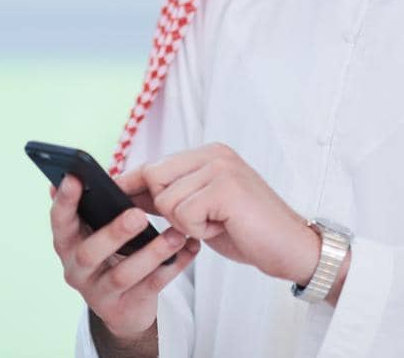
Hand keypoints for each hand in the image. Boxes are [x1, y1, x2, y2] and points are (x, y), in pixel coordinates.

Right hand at [48, 173, 201, 341]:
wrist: (123, 308)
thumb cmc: (109, 255)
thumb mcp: (95, 232)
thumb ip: (91, 207)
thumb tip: (80, 173)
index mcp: (67, 244)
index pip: (59, 221)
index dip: (64, 200)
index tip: (75, 177)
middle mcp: (77, 270)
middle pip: (90, 252)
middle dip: (114, 232)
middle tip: (138, 214)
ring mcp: (100, 293)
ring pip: (123, 274)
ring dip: (151, 253)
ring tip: (175, 235)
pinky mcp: (126, 309)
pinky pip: (152, 286)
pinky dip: (173, 266)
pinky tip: (190, 248)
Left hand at [117, 142, 320, 285]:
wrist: (294, 249)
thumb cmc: (248, 231)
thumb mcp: (204, 210)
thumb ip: (173, 196)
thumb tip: (129, 196)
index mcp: (208, 154)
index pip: (155, 164)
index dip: (131, 183)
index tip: (110, 193)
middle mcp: (213, 154)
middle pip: (154, 177)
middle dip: (164, 208)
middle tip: (197, 221)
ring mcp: (219, 167)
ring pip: (166, 200)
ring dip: (186, 223)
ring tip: (216, 223)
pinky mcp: (224, 187)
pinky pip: (183, 214)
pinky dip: (198, 230)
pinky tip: (222, 227)